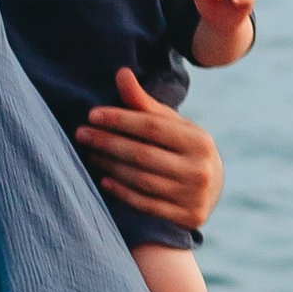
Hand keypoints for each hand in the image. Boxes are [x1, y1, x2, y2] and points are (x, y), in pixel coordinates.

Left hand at [75, 67, 224, 227]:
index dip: (120, 120)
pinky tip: (104, 179)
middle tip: (80, 133)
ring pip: (140, 179)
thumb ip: (144, 103)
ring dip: (109, 166)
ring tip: (89, 153)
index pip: (151, 127)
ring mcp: (193, 196)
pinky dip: (122, 192)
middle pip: (142, 154)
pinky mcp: (187, 218)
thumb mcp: (171, 125)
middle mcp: (199, 169)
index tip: (92, 115)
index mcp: (199, 140)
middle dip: (107, 142)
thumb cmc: (184, 148)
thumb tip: (121, 73)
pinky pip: (145, 204)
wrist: (212, 188)